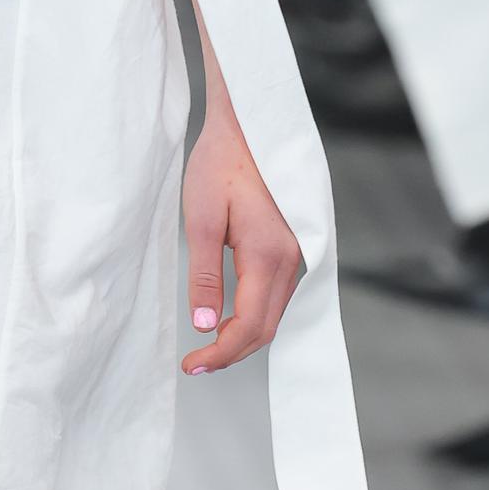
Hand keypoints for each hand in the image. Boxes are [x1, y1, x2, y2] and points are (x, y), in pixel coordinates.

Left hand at [181, 99, 302, 373]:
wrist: (249, 124)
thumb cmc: (221, 164)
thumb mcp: (201, 218)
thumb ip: (205, 276)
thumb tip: (205, 327)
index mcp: (269, 256)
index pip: (249, 326)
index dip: (221, 354)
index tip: (191, 365)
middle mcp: (292, 260)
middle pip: (267, 328)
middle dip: (232, 352)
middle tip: (196, 363)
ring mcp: (297, 254)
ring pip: (274, 314)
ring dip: (244, 336)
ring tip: (209, 346)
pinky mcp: (293, 246)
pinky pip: (278, 295)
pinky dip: (256, 315)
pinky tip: (232, 316)